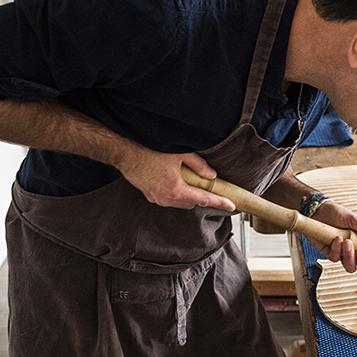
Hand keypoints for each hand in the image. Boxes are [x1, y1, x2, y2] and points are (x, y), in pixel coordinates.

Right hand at [118, 147, 234, 211]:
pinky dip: (175, 192)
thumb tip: (211, 175)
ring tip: (187, 179)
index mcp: (176, 190)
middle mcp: (166, 198)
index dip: (219, 202)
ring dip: (187, 195)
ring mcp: (156, 198)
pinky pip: (168, 198)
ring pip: (179, 202)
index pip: (204, 199)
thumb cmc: (149, 151)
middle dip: (200, 196)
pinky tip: (173, 179)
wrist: (124, 152)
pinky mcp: (149, 195)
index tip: (231, 205)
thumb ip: (199, 165)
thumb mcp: (179, 154)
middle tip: (206, 184)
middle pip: (192, 203)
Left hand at [309, 201, 356, 277]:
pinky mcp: (330, 254)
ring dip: (349, 256)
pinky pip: (335, 258)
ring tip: (347, 241)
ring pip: (350, 267)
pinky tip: (337, 238)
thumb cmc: (337, 214)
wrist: (319, 210)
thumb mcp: (355, 221)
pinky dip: (337, 249)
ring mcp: (343, 254)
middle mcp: (355, 251)